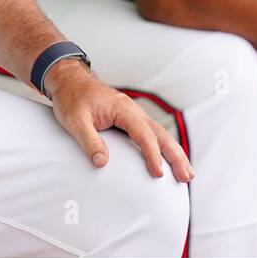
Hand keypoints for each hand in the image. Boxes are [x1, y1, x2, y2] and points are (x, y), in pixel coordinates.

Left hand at [45, 60, 194, 182]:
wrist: (69, 80)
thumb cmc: (71, 97)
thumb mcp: (74, 120)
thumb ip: (88, 140)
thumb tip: (101, 162)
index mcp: (123, 109)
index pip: (144, 135)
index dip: (152, 155)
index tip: (158, 173)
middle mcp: (133, 111)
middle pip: (161, 135)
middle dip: (176, 156)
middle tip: (186, 177)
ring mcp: (134, 114)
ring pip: (161, 134)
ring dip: (175, 153)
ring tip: (187, 173)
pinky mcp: (130, 118)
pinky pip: (152, 134)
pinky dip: (164, 147)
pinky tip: (169, 159)